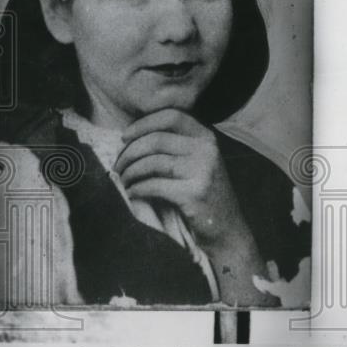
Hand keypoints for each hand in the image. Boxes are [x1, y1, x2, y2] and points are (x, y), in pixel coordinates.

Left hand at [113, 108, 247, 251]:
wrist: (227, 230)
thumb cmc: (203, 194)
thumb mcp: (197, 161)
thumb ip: (176, 144)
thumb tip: (131, 135)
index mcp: (206, 137)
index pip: (170, 115)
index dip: (143, 124)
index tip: (124, 137)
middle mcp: (207, 149)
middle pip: (156, 139)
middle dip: (129, 152)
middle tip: (118, 166)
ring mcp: (203, 171)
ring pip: (152, 162)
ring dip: (130, 172)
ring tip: (123, 180)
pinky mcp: (194, 193)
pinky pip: (154, 185)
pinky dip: (137, 189)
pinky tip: (132, 193)